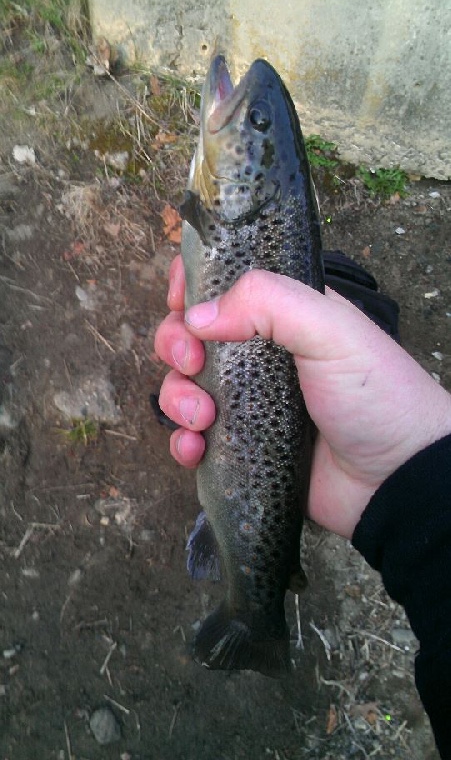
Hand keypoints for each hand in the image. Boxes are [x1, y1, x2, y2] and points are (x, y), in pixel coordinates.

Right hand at [155, 256, 450, 538]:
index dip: (190, 288)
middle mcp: (257, 354)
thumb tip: (197, 315)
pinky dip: (182, 442)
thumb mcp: (332, 330)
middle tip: (192, 363)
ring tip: (203, 418)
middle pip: (190, 335)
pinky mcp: (240, 446)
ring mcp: (246, 401)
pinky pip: (192, 439)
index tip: (180, 303)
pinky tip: (195, 449)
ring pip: (184, 387)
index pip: (221, 286)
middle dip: (175, 345)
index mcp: (281, 315)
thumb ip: (270, 303)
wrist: (396, 478)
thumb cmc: (376, 395)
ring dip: (177, 398)